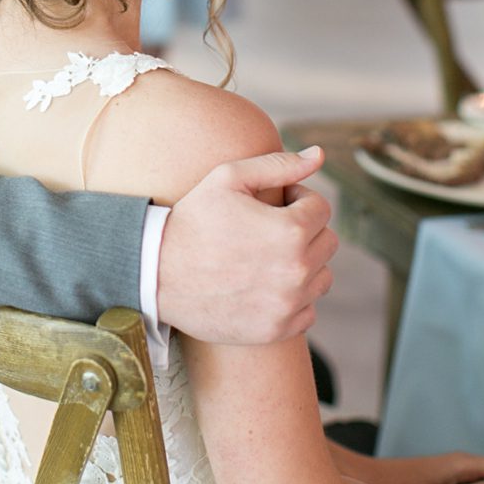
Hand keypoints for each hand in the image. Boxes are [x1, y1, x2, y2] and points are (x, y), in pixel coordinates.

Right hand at [156, 148, 336, 342]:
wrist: (156, 273)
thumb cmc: (191, 221)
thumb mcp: (227, 179)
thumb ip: (277, 164)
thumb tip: (320, 154)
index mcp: (291, 230)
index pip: (321, 208)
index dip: (295, 199)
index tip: (271, 204)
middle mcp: (297, 270)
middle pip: (327, 242)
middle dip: (304, 231)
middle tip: (266, 230)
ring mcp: (289, 303)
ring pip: (322, 277)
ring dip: (303, 265)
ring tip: (266, 258)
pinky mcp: (278, 328)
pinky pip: (308, 310)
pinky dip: (293, 298)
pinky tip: (262, 285)